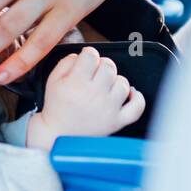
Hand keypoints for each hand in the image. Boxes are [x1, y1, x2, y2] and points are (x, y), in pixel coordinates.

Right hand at [26, 47, 144, 150]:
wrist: (58, 135)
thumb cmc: (56, 108)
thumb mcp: (52, 80)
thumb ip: (66, 62)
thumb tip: (82, 54)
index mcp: (76, 83)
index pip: (91, 56)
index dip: (89, 54)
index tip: (87, 60)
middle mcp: (94, 95)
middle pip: (109, 66)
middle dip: (101, 65)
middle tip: (94, 74)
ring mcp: (108, 109)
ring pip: (123, 83)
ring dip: (115, 81)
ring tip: (106, 86)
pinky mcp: (116, 122)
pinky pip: (136, 107)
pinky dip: (138, 98)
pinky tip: (130, 94)